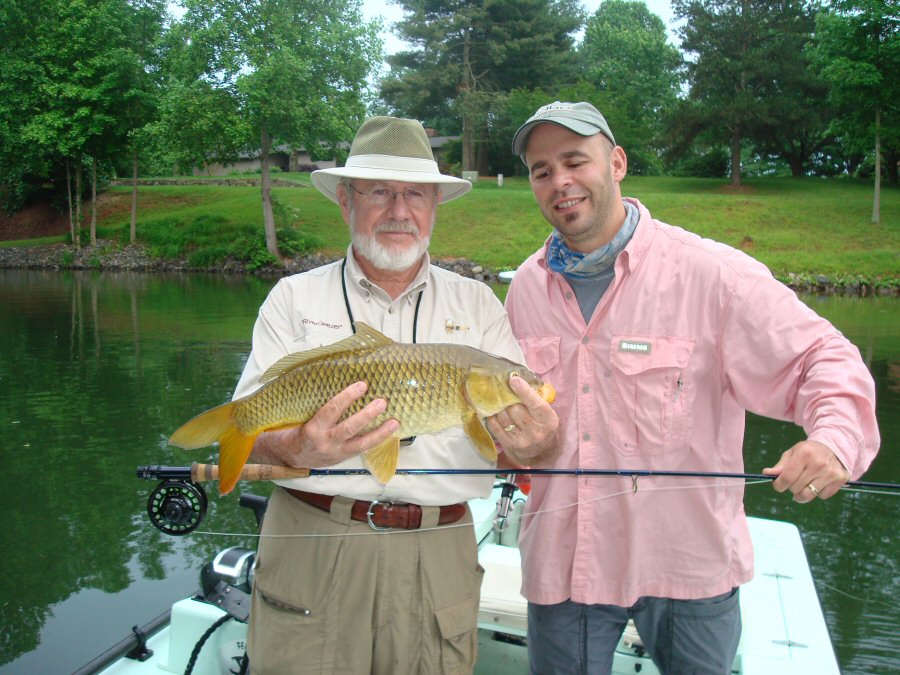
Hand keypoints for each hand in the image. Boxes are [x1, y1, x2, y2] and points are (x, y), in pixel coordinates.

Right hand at [251, 381, 399, 467]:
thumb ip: (313, 400)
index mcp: (312, 428)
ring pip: (361, 443)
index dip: (347, 397)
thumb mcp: (297, 414)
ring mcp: (336, 452)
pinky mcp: (343, 458)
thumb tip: (331, 372)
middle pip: (349, 428)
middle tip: (382, 402)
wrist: (286, 457)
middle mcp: (325, 442)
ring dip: (380, 432)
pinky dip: (377, 441)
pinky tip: (390, 432)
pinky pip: (362, 450)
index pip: (331, 410)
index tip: (362, 385)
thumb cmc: (292, 428)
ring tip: (395, 421)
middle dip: (367, 415)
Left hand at [486, 376, 559, 466]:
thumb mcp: (546, 414)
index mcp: (548, 420)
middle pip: (515, 408)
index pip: (535, 404)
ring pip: (503, 416)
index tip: (514, 380)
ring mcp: (521, 440)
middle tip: (504, 390)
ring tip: (500, 401)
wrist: (541, 453)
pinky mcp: (508, 444)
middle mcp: (536, 431)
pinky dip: (493, 416)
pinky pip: (494, 425)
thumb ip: (536, 399)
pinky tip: (496, 412)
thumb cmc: (543, 427)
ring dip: (499, 406)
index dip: (524, 391)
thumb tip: (518, 379)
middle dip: (508, 398)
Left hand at [762, 440, 849, 502]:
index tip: (778, 485)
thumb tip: (767, 474)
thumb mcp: (792, 453)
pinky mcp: (840, 480)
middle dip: (791, 487)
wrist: (834, 446)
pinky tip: (818, 483)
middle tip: (794, 481)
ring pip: (808, 495)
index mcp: (804, 455)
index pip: (787, 478)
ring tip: (802, 487)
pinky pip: (822, 496)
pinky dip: (818, 493)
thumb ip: (780, 466)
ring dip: (802, 494)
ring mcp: (831, 473)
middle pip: (796, 488)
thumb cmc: (808, 451)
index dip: (778, 485)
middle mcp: (818, 464)